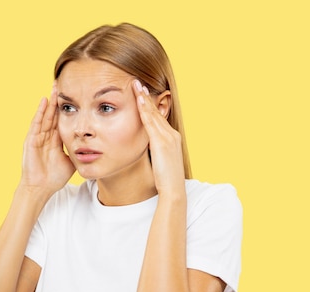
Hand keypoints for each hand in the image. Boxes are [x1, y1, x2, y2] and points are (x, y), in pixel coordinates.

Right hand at [20, 84, 74, 193]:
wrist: (41, 188)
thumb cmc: (54, 177)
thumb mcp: (72, 161)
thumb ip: (80, 152)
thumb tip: (95, 147)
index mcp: (56, 139)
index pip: (63, 120)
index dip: (68, 108)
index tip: (76, 94)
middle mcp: (47, 135)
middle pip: (54, 113)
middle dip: (59, 99)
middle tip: (64, 82)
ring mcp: (38, 137)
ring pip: (46, 115)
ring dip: (51, 101)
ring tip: (55, 86)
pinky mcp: (31, 140)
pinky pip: (37, 123)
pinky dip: (40, 112)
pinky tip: (45, 101)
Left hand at [132, 80, 185, 196]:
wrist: (173, 190)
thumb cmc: (166, 179)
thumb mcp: (161, 161)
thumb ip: (156, 150)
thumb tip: (147, 146)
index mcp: (172, 138)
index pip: (158, 118)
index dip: (149, 105)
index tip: (141, 94)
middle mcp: (172, 134)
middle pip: (156, 112)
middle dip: (146, 97)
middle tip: (137, 83)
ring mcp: (168, 137)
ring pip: (153, 114)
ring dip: (144, 98)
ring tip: (136, 86)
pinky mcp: (162, 142)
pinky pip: (150, 122)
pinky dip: (145, 110)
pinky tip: (139, 100)